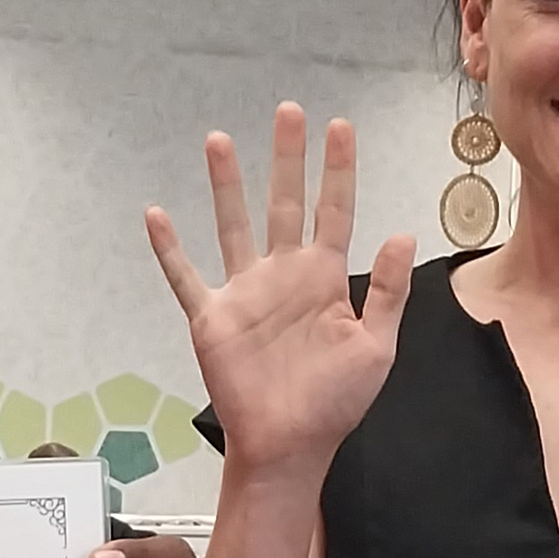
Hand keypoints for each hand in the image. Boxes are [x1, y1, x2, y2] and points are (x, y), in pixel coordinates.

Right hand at [145, 103, 416, 471]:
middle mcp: (284, 275)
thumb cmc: (335, 403)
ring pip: (233, 225)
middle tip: (289, 111)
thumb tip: (402, 232)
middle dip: (287, 158)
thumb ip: (388, 292)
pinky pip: (186, 276)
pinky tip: (156, 215)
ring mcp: (245, 293)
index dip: (338, 170)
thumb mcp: (376, 347)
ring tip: (219, 139)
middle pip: (285, 203)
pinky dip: (169, 248)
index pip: (335, 211)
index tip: (340, 127)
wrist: (291, 446)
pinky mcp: (212, 318)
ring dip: (227, 184)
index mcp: (326, 279)